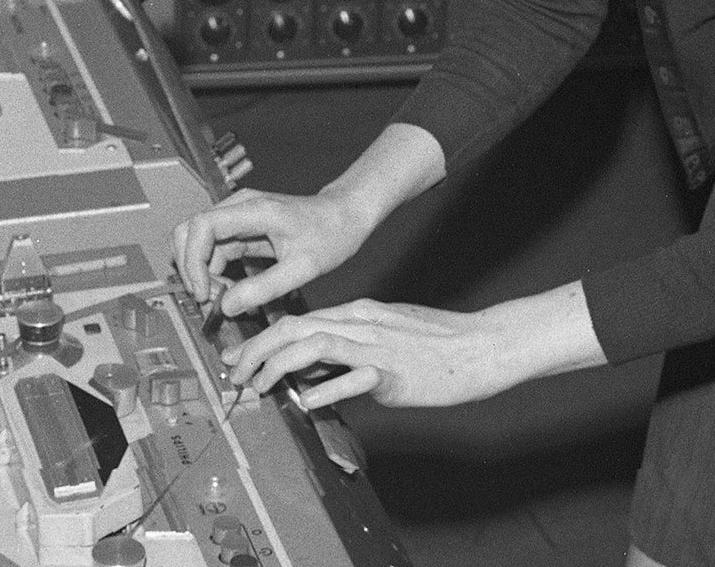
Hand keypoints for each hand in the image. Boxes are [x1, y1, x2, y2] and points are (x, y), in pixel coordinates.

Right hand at [170, 187, 376, 319]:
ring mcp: (238, 217)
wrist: (346, 215)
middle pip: (190, 231)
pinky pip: (214, 250)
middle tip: (208, 299)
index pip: (202, 226)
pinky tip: (232, 291)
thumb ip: (264, 288)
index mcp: (254, 210)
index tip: (202, 292)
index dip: (193, 261)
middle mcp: (240, 207)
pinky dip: (214, 272)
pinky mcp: (241, 229)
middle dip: (190, 268)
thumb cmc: (331, 233)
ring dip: (202, 273)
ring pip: (199, 243)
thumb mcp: (303, 268)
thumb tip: (227, 307)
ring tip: (224, 299)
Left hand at [225, 282, 604, 411]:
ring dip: (278, 365)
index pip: (296, 319)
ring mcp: (377, 345)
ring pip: (315, 344)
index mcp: (357, 313)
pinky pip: (354, 377)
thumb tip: (310, 370)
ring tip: (259, 386)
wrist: (479, 346)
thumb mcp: (384, 335)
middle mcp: (360, 323)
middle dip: (256, 349)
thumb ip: (347, 349)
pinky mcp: (394, 371)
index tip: (238, 357)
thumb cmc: (434, 345)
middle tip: (235, 374)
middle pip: (294, 327)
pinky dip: (325, 387)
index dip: (260, 338)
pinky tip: (306, 401)